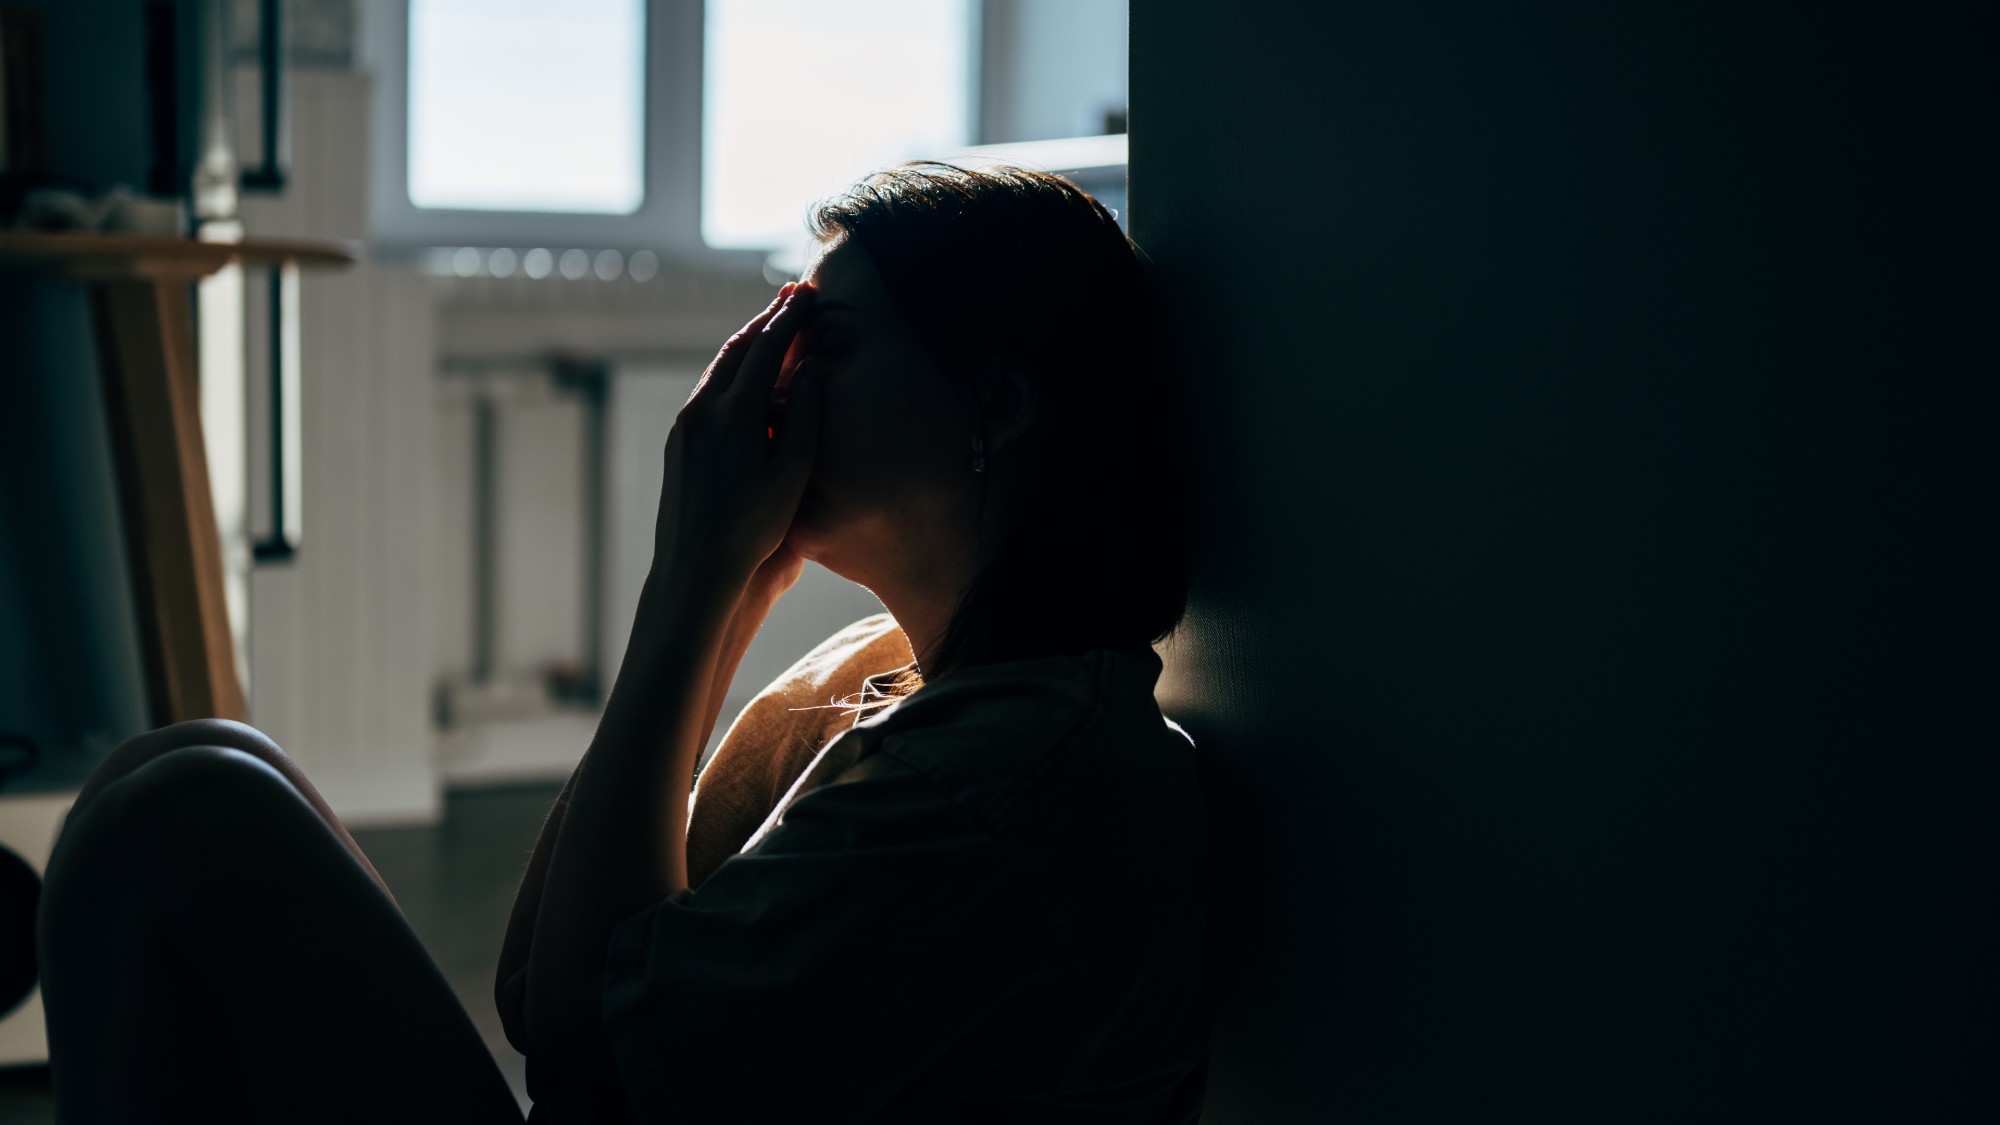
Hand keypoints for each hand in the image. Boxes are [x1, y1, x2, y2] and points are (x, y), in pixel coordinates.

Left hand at [653, 282, 822, 590]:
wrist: (695, 567)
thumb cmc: (753, 529)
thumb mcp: (793, 474)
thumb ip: (807, 416)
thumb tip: (811, 368)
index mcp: (736, 415)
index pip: (767, 350)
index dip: (791, 320)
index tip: (811, 297)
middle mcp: (704, 411)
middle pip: (739, 348)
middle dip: (768, 319)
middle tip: (793, 296)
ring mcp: (686, 424)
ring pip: (720, 368)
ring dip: (748, 342)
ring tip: (772, 324)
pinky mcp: (678, 439)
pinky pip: (709, 391)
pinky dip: (733, 370)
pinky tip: (746, 373)